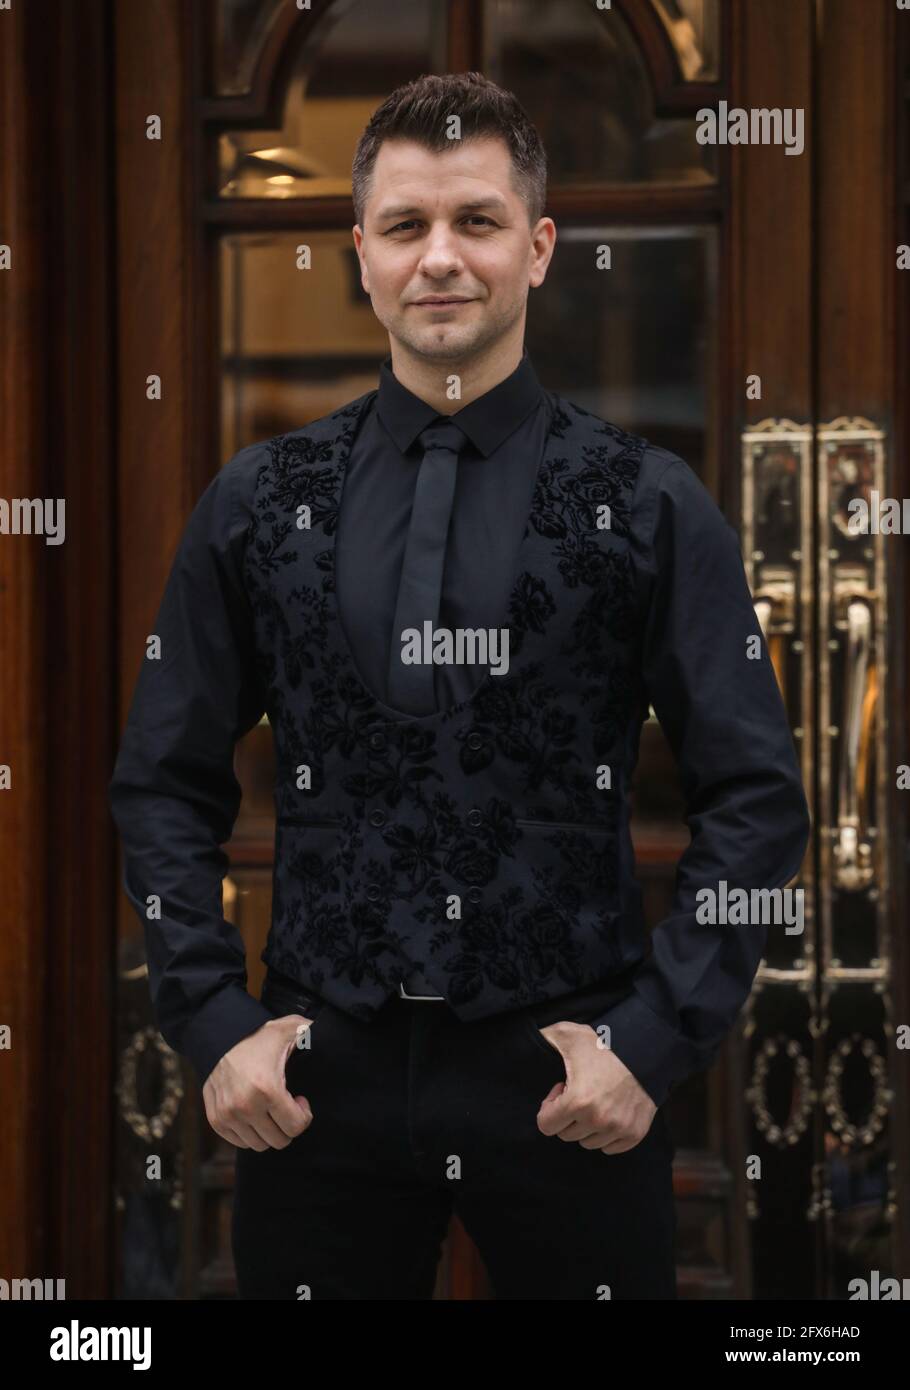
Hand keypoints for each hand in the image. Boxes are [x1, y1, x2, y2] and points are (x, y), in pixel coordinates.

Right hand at [202, 1012, 317, 1150]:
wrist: (222, 1035)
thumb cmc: (261, 1035)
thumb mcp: (292, 1029)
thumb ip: (316, 1034)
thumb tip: (339, 1038)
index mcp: (267, 1088)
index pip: (296, 1127)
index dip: (304, 1114)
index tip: (300, 1099)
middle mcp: (244, 1106)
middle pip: (278, 1141)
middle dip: (288, 1125)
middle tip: (286, 1105)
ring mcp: (227, 1115)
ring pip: (259, 1145)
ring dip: (269, 1130)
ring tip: (270, 1108)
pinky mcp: (215, 1119)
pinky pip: (239, 1142)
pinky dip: (250, 1132)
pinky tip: (255, 1112)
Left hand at [534, 1021, 656, 1153]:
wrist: (646, 1049)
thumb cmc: (605, 1043)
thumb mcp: (569, 1035)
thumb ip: (544, 1037)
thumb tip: (523, 1041)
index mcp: (578, 1101)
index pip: (546, 1125)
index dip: (549, 1106)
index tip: (560, 1090)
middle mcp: (598, 1120)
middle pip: (566, 1134)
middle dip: (567, 1115)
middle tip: (578, 1091)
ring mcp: (619, 1129)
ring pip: (587, 1142)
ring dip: (586, 1126)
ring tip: (594, 1099)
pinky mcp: (635, 1133)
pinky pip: (609, 1148)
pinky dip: (605, 1134)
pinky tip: (608, 1111)